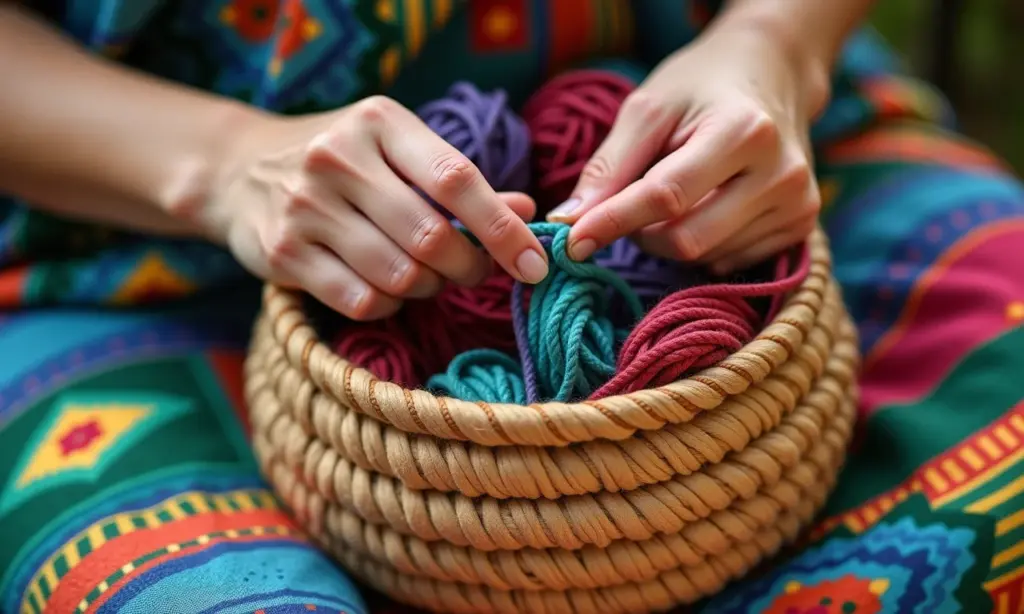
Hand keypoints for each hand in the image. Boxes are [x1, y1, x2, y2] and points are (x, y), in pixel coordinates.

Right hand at [194, 96, 548, 319]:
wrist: (238, 170)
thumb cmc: (342, 161)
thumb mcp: (397, 150)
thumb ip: (459, 180)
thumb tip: (527, 213)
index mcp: (379, 123)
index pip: (456, 179)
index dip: (503, 229)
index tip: (536, 265)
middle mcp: (338, 159)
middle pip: (432, 238)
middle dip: (468, 268)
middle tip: (473, 271)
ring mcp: (304, 208)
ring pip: (400, 276)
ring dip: (429, 289)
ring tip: (426, 277)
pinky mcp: (282, 253)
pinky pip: (362, 301)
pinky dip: (389, 306)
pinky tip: (386, 289)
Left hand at [550, 23, 828, 273]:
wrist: (773, 72)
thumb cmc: (702, 87)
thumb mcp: (648, 108)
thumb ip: (608, 166)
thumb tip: (568, 221)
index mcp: (743, 131)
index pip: (665, 196)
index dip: (614, 222)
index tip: (572, 242)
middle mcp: (781, 172)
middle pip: (685, 238)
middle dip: (641, 232)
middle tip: (629, 203)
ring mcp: (797, 203)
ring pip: (704, 256)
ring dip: (669, 239)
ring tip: (673, 195)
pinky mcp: (801, 225)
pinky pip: (728, 261)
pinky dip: (701, 245)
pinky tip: (705, 207)